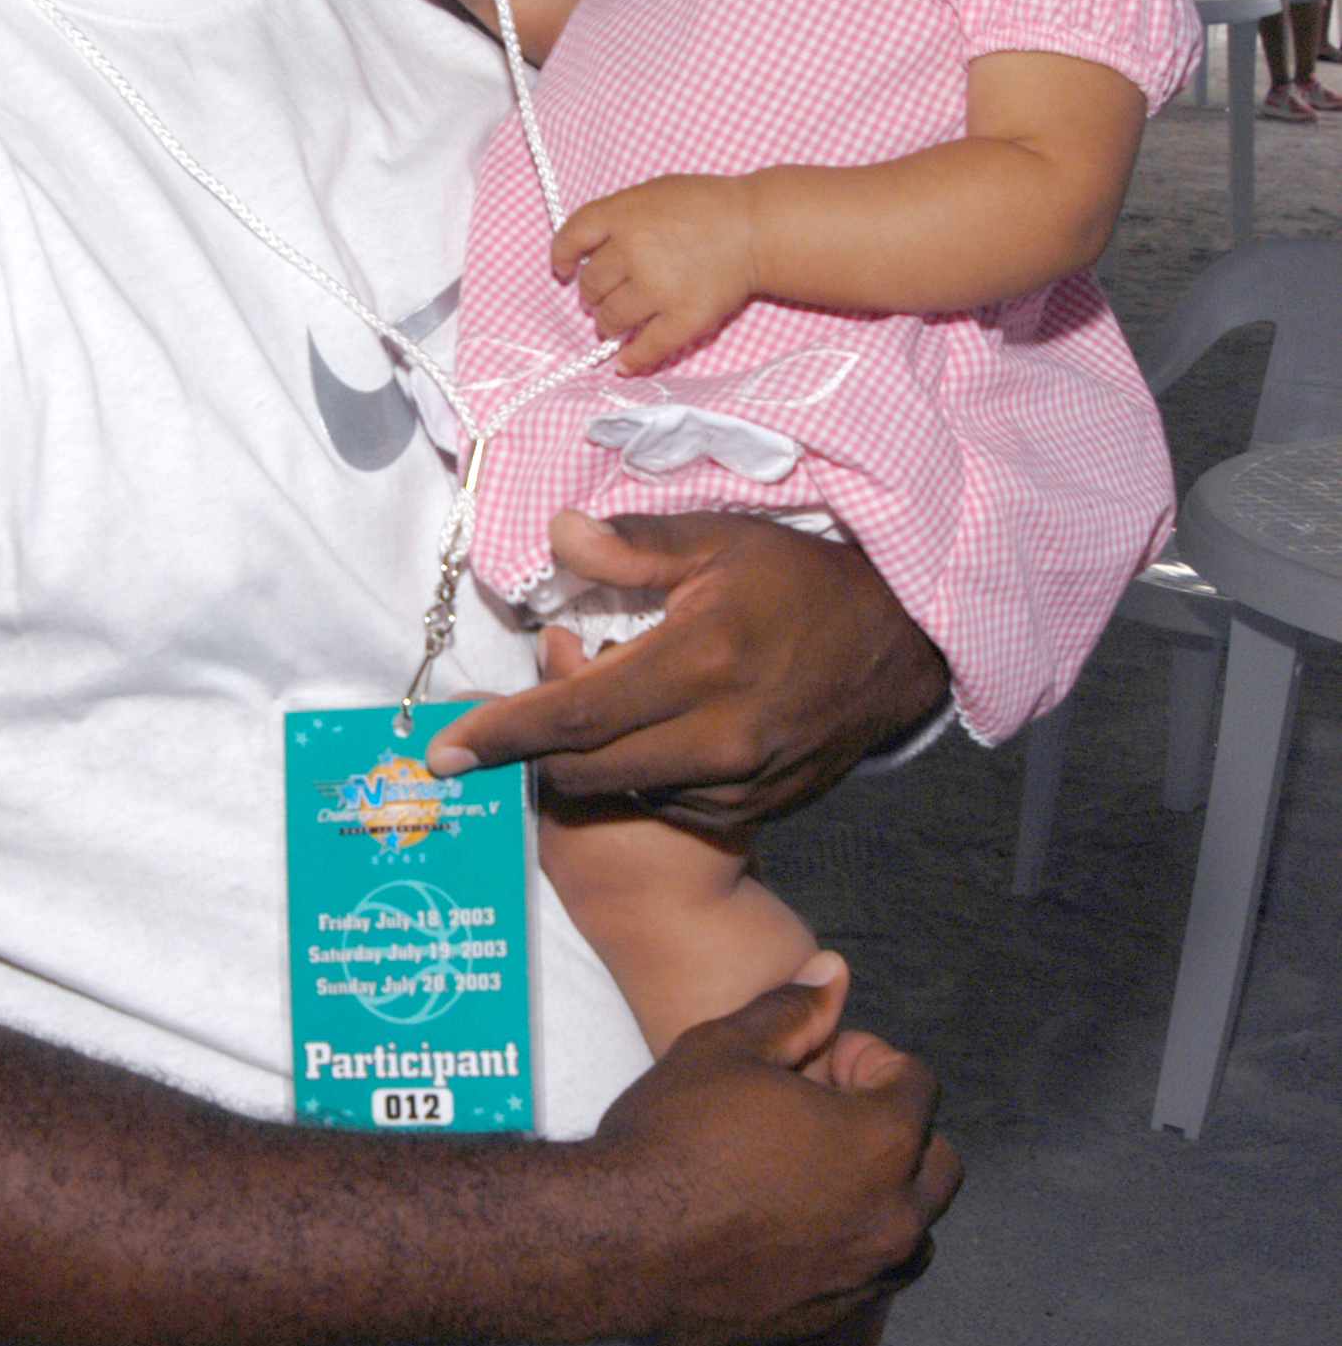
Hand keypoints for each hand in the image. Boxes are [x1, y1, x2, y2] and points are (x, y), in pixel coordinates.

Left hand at [425, 507, 949, 829]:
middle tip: (518, 715)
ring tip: (607, 704)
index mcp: (700, 662)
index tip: (443, 753)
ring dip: (590, 761)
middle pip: (583, 771)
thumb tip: (557, 537)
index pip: (573, 715)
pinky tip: (656, 731)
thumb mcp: (721, 540)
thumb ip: (632, 546)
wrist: (901, 645)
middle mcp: (717, 737)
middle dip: (533, 752)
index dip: (499, 735)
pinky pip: (668, 803)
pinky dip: (641, 774)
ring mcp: (739, 782)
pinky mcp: (756, 809)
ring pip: (623, 790)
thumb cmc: (803, 581)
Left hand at [551, 173, 756, 372]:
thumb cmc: (708, 206)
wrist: (757, 228)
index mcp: (624, 215)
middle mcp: (634, 251)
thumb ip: (619, 217)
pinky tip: (624, 364)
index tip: (563, 269)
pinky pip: (645, 347)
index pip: (572, 238)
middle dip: (592, 293)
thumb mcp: (654, 192)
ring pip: (610, 318)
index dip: (561, 257)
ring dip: (607, 324)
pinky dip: (631, 359)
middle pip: (590, 284)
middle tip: (603, 297)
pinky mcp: (682, 319)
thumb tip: (587, 251)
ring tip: (615, 323)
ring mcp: (656, 288)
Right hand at [588, 957, 959, 1345]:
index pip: (918, 1085)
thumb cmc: (672, 1138)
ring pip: (912, 1232)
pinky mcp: (829, 1325)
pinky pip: (865, 1280)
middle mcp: (893, 1218)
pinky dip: (845, 1251)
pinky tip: (782, 1229)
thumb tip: (834, 973)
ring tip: (809, 1177)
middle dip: (896, 1132)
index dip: (866, 1060)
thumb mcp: (726, 1048)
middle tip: (824, 1118)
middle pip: (937, 1164)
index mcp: (881, 1142)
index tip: (818, 1062)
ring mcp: (864, 1280)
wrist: (615, 1245)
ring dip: (881, 1198)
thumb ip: (794, 1011)